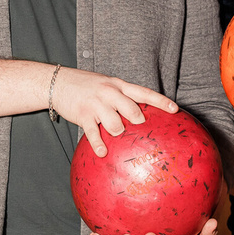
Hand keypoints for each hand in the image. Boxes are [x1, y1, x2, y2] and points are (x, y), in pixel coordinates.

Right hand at [50, 68, 177, 156]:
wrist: (58, 82)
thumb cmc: (88, 86)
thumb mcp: (108, 85)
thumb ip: (123, 97)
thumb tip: (141, 114)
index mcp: (119, 86)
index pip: (144, 93)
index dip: (161, 101)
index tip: (175, 109)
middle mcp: (110, 93)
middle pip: (132, 109)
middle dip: (139, 121)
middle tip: (141, 127)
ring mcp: (96, 104)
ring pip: (114, 123)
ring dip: (118, 133)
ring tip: (117, 135)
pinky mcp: (83, 115)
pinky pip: (94, 134)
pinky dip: (99, 145)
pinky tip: (103, 153)